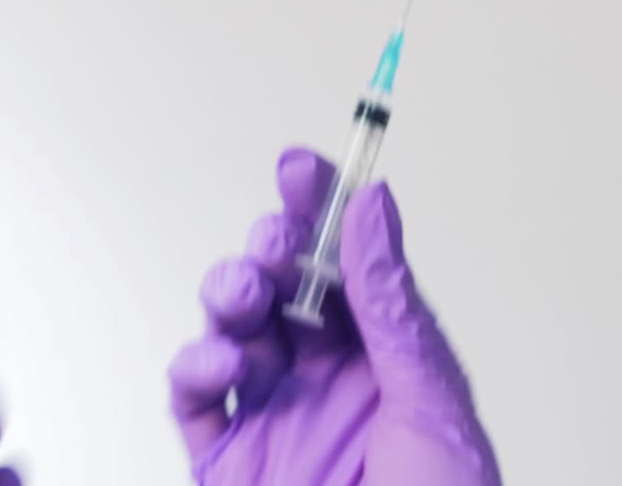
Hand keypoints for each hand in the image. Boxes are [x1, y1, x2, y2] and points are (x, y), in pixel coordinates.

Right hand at [168, 147, 500, 484]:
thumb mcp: (428, 396)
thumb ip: (389, 302)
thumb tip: (373, 206)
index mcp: (383, 352)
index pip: (344, 262)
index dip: (318, 208)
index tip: (300, 166)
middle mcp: (326, 376)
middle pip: (280, 286)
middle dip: (268, 250)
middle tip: (273, 245)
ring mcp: (275, 416)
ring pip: (231, 331)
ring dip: (228, 298)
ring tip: (244, 299)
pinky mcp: (230, 463)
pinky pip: (195, 403)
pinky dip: (193, 371)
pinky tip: (215, 365)